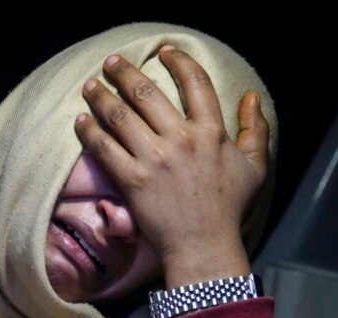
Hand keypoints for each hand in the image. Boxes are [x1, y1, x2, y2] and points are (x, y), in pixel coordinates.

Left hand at [74, 45, 268, 287]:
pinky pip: (104, 148)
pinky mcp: (131, 179)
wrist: (203, 245)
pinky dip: (89, 131)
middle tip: (110, 62)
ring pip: (120, 116)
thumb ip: (257, 129)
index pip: (195, 83)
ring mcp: (154, 159)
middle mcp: (181, 140)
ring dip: (101, 96)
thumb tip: (251, 96)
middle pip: (145, 92)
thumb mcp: (255, 167)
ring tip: (89, 86)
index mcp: (211, 133)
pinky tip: (80, 120)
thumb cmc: (229, 208)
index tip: (163, 51)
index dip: (178, 61)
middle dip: (124, 72)